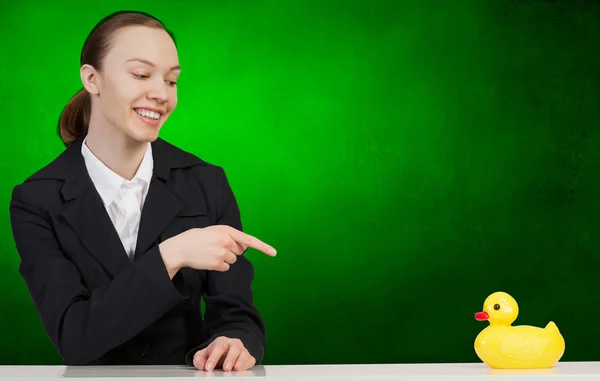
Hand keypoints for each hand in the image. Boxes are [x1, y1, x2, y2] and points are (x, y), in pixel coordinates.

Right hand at [159, 225, 275, 276]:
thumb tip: (243, 247)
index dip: (263, 247)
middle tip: (216, 247)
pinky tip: (208, 260)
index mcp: (226, 230)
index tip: (274, 253)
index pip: (248, 239)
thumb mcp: (213, 231)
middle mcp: (226, 241)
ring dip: (224, 259)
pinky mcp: (217, 264)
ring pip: (233, 260)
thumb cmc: (196, 238)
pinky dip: (219, 266)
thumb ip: (228, 236)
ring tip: (210, 253)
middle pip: (239, 251)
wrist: (180, 248)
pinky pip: (226, 268)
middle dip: (231, 250)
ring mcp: (222, 253)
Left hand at [193, 336, 255, 371]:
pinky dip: (247, 365)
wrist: (226, 351)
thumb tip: (202, 365)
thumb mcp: (204, 354)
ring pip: (244, 354)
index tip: (208, 367)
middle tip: (225, 368)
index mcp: (221, 342)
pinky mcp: (249, 358)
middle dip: (230, 358)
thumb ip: (199, 359)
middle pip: (234, 348)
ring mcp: (242, 351)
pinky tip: (243, 370)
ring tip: (236, 369)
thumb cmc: (215, 353)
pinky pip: (250, 360)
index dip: (213, 357)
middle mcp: (233, 344)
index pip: (218, 347)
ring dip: (241, 361)